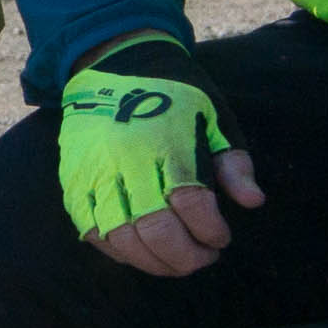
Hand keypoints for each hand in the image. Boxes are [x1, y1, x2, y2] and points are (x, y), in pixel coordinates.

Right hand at [58, 38, 264, 276]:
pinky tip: (143, 253)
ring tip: (176, 263)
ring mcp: (96, 173)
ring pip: (122, 239)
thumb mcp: (214, 117)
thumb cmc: (174, 94)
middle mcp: (128, 160)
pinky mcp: (74, 181)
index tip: (222, 238)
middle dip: (186, 257)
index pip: (193, 204)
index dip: (212, 232)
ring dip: (154, 263)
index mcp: (168, 142)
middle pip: (157, 230)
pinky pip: (92, 232)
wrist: (114, 63)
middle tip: (204, 258)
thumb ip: (233, 162)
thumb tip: (253, 202)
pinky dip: (119, 252)